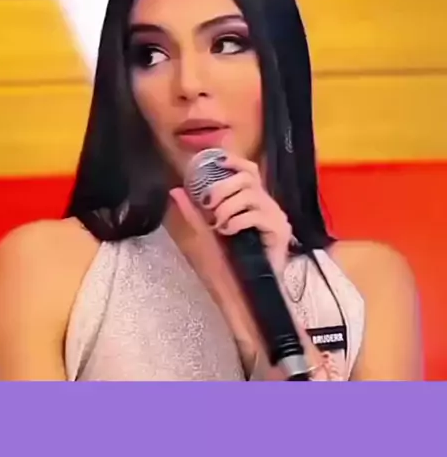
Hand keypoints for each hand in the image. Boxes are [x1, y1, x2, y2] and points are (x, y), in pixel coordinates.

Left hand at [171, 153, 291, 278]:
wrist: (244, 296)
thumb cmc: (226, 266)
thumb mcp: (204, 235)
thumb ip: (193, 212)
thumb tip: (176, 190)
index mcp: (251, 201)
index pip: (248, 170)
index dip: (234, 161)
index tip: (217, 161)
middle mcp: (267, 205)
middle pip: (248, 178)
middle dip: (223, 188)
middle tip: (208, 204)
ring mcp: (275, 218)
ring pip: (250, 195)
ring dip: (227, 207)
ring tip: (219, 224)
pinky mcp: (280, 232)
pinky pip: (257, 215)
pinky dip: (237, 221)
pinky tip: (229, 232)